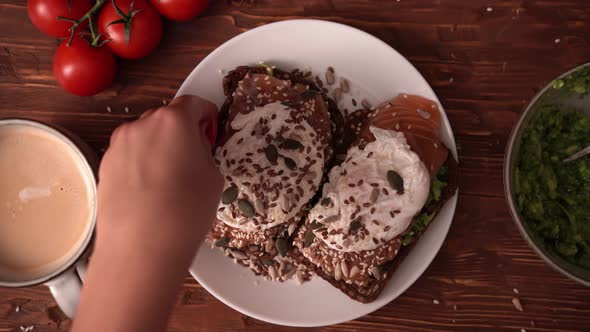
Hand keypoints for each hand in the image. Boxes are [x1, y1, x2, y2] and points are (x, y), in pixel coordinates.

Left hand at [97, 94, 222, 259]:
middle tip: (193, 161)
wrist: (141, 247)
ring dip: (159, 150)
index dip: (207, 117)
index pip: (194, 104)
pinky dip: (141, 166)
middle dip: (181, 134)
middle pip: (167, 119)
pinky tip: (151, 194)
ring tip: (170, 183)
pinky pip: (130, 157)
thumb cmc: (184, 212)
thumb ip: (204, 152)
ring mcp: (119, 145)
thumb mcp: (213, 178)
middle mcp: (142, 125)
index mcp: (174, 120)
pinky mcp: (105, 166)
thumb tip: (196, 151)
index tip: (210, 133)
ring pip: (146, 138)